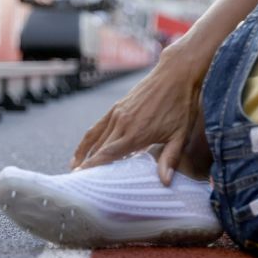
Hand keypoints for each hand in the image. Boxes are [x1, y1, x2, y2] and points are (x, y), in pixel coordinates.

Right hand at [70, 44, 202, 183]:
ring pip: (96, 138)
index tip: (81, 178)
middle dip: (88, 166)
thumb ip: (169, 159)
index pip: (109, 154)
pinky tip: (85, 148)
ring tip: (76, 169)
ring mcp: (118, 113)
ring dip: (84, 154)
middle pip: (99, 149)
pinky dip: (89, 138)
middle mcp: (123, 123)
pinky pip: (98, 125)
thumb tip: (165, 182)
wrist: (176, 74)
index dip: (93, 167)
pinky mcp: (117, 106)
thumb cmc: (181, 105)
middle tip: (79, 183)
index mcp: (137, 133)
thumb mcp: (180, 135)